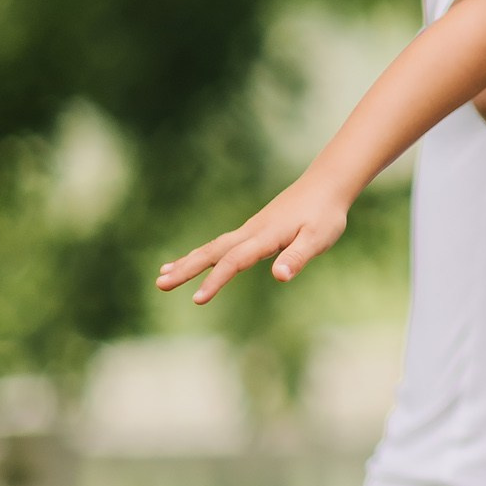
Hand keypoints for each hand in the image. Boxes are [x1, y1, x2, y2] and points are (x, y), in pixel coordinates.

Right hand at [154, 179, 348, 305]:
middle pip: (213, 252)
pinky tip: (191, 260)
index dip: (216, 280)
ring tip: (162, 275)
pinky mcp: (253, 230)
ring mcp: (250, 229)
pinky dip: (202, 254)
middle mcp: (251, 232)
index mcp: (265, 237)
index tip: (197, 300)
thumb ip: (298, 257)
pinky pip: (221, 244)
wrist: (326, 185)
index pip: (235, 261)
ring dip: (188, 261)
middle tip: (160, 285)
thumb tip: (279, 277)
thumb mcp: (319, 238)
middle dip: (186, 269)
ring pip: (213, 247)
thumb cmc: (325, 214)